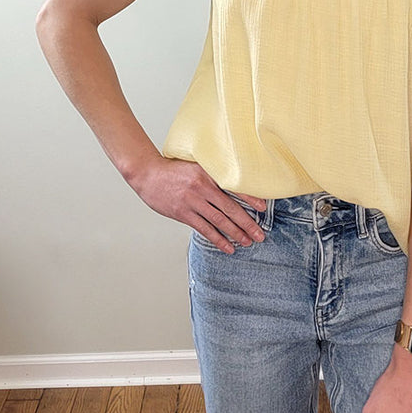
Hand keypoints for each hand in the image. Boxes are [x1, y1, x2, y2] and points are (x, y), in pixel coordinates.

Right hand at [128, 155, 266, 252]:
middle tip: (260, 234)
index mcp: (209, 173)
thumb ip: (212, 175)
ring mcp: (193, 201)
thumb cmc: (173, 170)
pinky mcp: (183, 213)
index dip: (250, 198)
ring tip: (247, 242)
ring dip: (235, 233)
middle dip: (248, 223)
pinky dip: (218, 239)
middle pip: (230, 208)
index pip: (234, 187)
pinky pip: (204, 229)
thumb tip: (233, 186)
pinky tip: (227, 247)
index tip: (263, 208)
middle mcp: (203, 187)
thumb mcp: (196, 165)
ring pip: (219, 221)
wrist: (148, 174)